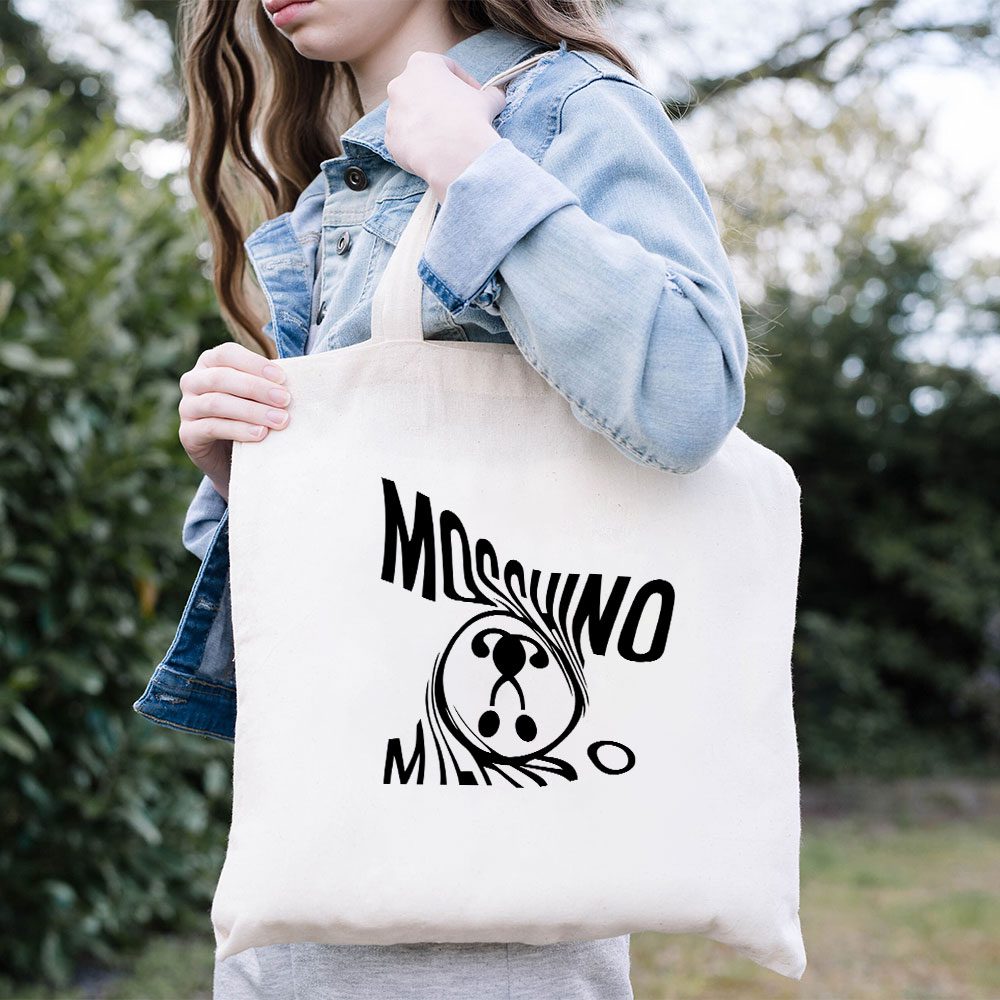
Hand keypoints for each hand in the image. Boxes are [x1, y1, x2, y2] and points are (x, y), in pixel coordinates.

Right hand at [177, 342, 291, 500]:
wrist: (232, 456)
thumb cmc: (250, 415)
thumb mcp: (259, 395)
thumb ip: (270, 383)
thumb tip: (299, 378)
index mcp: (210, 363)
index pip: (227, 353)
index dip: (254, 364)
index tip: (282, 378)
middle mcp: (193, 381)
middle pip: (221, 378)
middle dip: (257, 388)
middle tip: (286, 400)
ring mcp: (187, 407)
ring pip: (216, 403)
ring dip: (252, 411)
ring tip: (279, 420)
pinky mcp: (187, 434)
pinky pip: (211, 428)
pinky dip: (238, 430)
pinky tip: (260, 434)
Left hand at [384, 50, 506, 201]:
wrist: (453, 154)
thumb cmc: (470, 118)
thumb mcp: (489, 99)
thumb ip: (490, 93)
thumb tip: (495, 96)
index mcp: (422, 64)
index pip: (446, 67)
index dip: (465, 81)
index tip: (477, 96)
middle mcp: (400, 85)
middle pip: (423, 91)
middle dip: (440, 102)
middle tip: (459, 117)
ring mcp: (392, 114)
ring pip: (412, 116)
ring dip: (428, 123)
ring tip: (447, 138)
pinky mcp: (391, 141)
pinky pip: (406, 139)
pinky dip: (419, 144)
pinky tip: (435, 151)